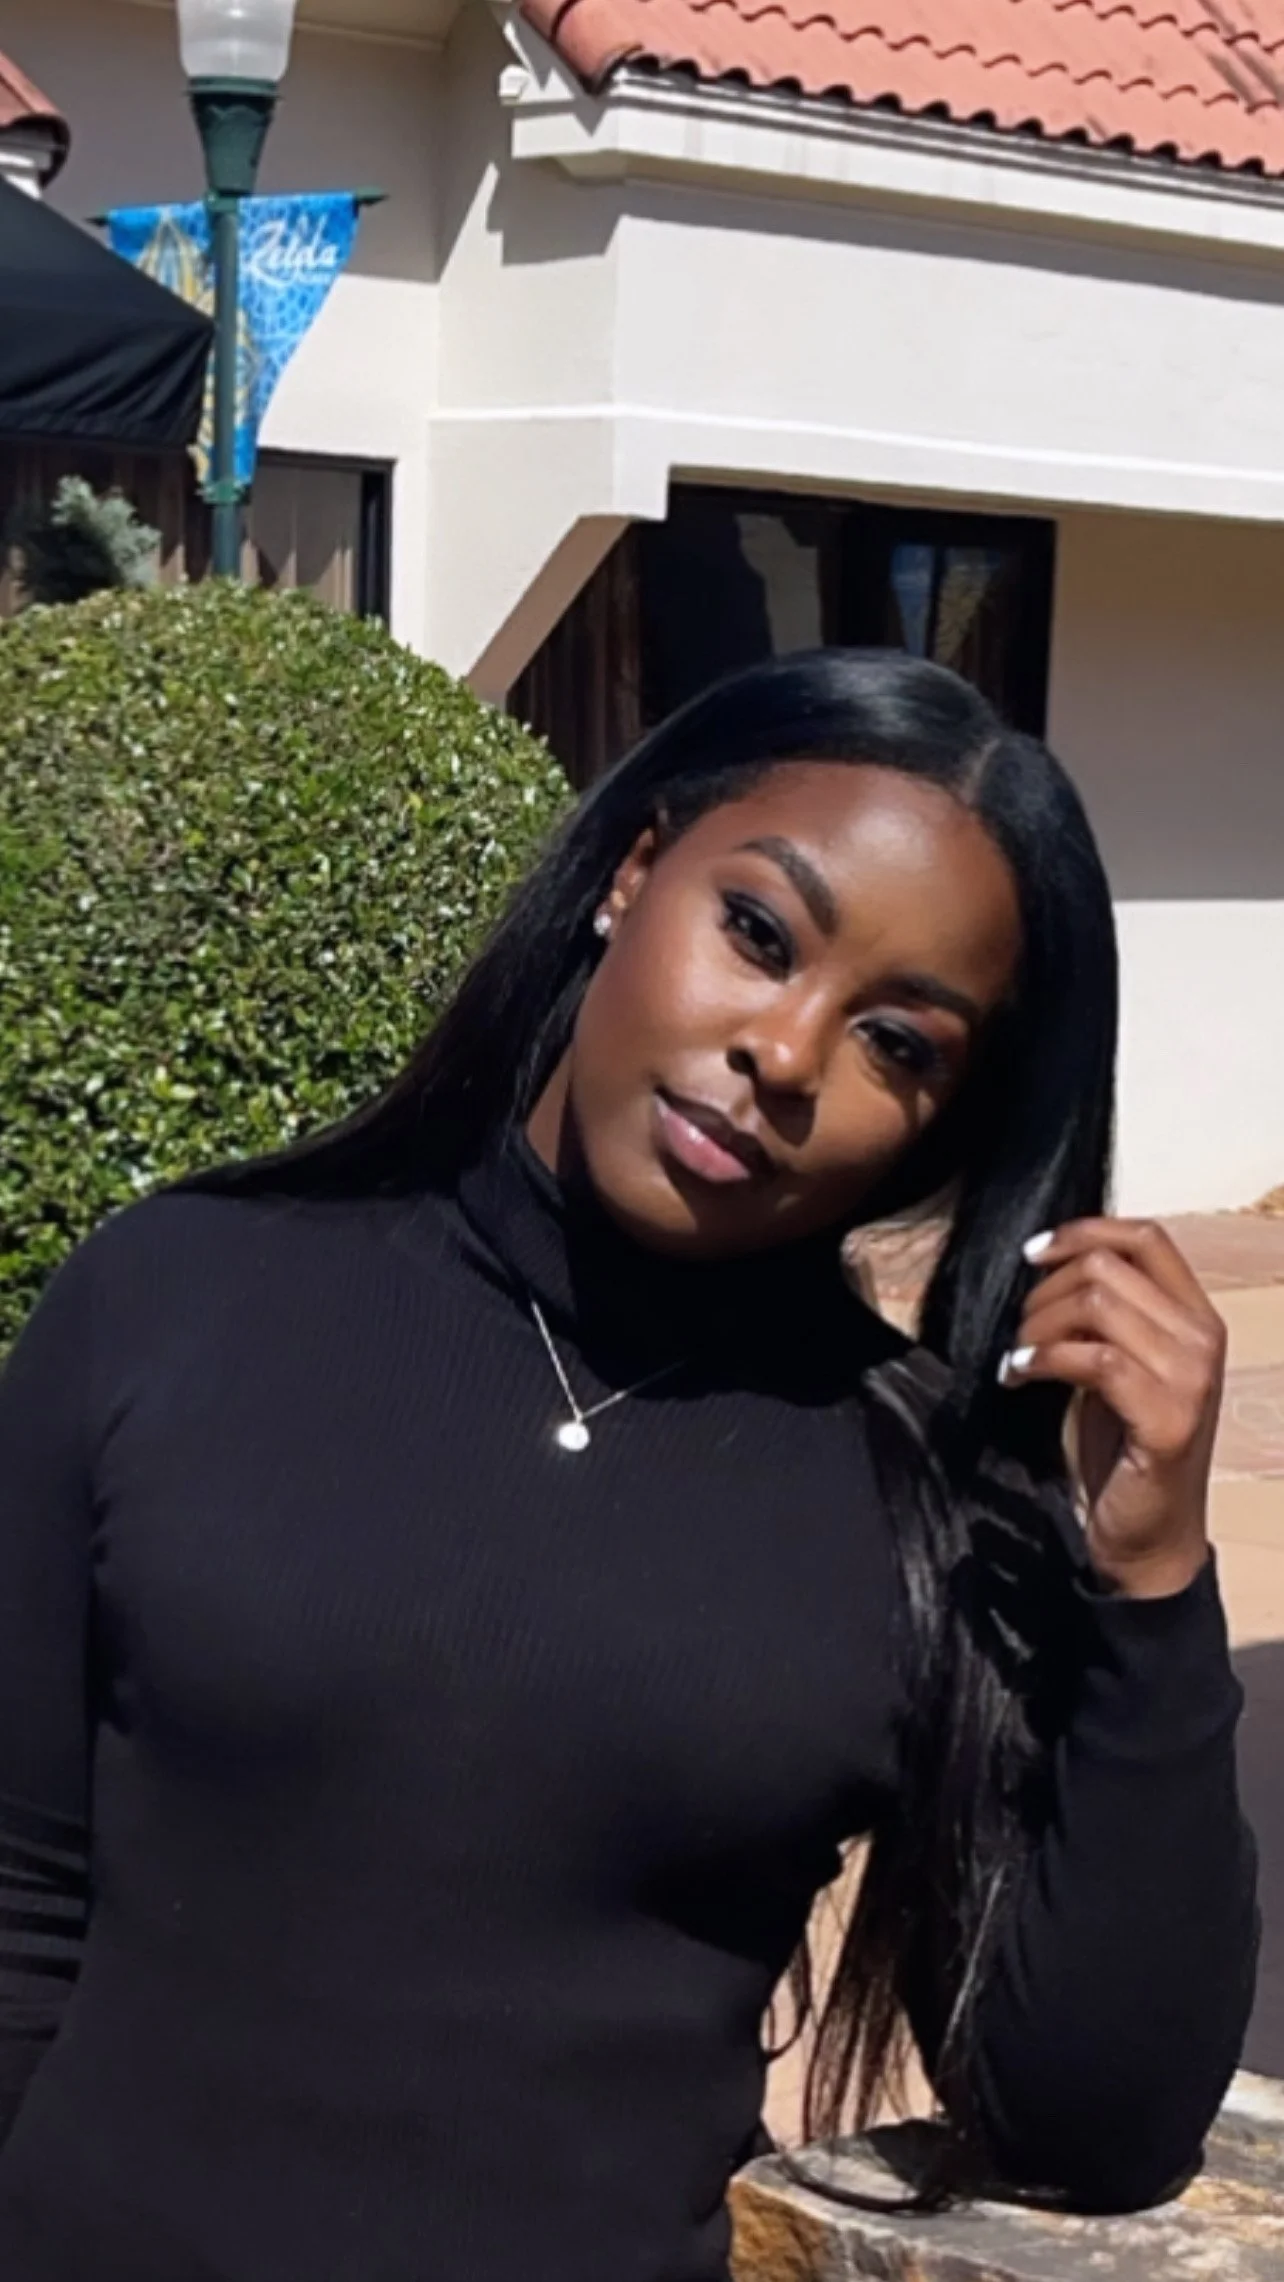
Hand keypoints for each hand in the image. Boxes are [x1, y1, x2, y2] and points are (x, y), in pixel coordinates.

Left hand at [1000, 1219, 1224, 1598]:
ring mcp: (1191, 1378)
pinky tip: (1018, 1375)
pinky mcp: (1167, 1418)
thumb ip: (1107, 1314)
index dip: (1084, 1231)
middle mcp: (1203, 1339)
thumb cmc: (1125, 1448)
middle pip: (1108, 1267)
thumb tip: (1050, 1264)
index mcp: (1197, 1317)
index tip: (1033, 1252)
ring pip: (1097, 1306)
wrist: (1149, 1535)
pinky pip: (1093, 1359)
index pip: (1147, 1237)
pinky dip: (1041, 1360)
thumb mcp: (1120, 1364)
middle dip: (1045, 1291)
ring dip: (1039, 1325)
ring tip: (1019, 1356)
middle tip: (1020, 1330)